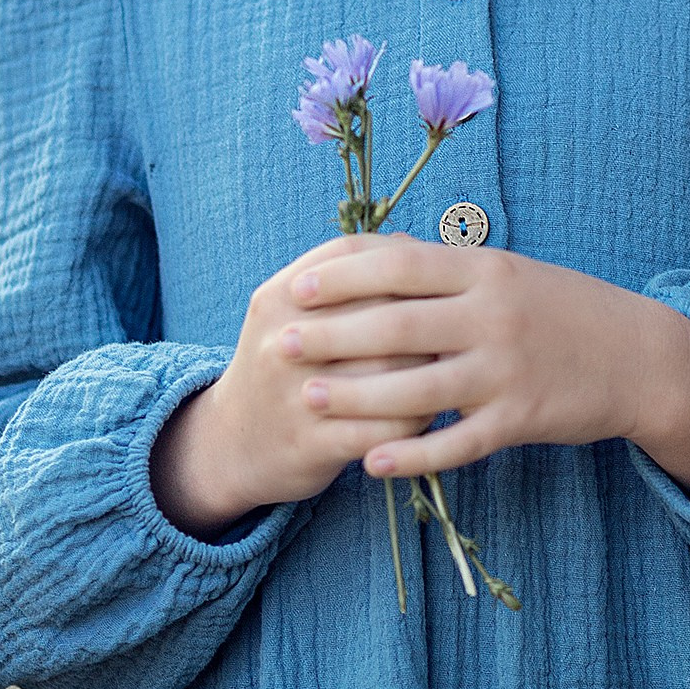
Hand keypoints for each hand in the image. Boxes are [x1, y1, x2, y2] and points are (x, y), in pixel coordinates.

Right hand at [150, 232, 437, 538]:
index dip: (402, 260)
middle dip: (427, 320)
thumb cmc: (283, 362)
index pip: (351, 257)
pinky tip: (432, 414)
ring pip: (389, 375)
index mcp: (280, 298)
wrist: (231, 442)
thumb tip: (409, 242)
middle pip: (379, 315)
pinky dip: (416, 422)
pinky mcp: (311, 446)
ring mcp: (295, 396)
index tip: (437, 273)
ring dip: (431, 373)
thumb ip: (346, 278)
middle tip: (458, 325)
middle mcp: (283, 342)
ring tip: (452, 369)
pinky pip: (383, 430)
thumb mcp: (292, 311)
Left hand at [278, 233, 689, 499]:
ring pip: (419, 388)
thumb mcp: (507, 271)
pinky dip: (413, 456)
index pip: (402, 265)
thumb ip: (446, 267)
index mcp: (486, 270)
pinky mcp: (523, 420)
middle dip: (333, 335)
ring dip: (357, 397)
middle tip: (280, 342)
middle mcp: (493, 315)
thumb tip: (376, 251)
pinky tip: (371, 463)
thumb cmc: (561, 307)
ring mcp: (508, 370)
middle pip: (399, 326)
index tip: (297, 284)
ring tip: (307, 400)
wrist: (641, 355)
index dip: (345, 276)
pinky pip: (458, 442)